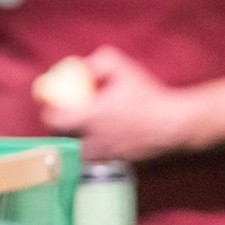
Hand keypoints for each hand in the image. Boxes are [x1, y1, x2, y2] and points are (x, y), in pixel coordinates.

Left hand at [40, 46, 189, 161]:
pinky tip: (109, 136)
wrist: (176, 124)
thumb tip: (83, 65)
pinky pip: (101, 157)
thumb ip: (100, 62)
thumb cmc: (150, 96)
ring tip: (86, 130)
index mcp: (91, 118)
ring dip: (79, 141)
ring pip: (81, 152)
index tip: (51, 104)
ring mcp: (108, 154)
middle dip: (61, 129)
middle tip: (66, 117)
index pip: (54, 120)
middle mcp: (95, 140)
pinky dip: (99, 149)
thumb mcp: (124, 67)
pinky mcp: (120, 162)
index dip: (48, 111)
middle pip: (64, 139)